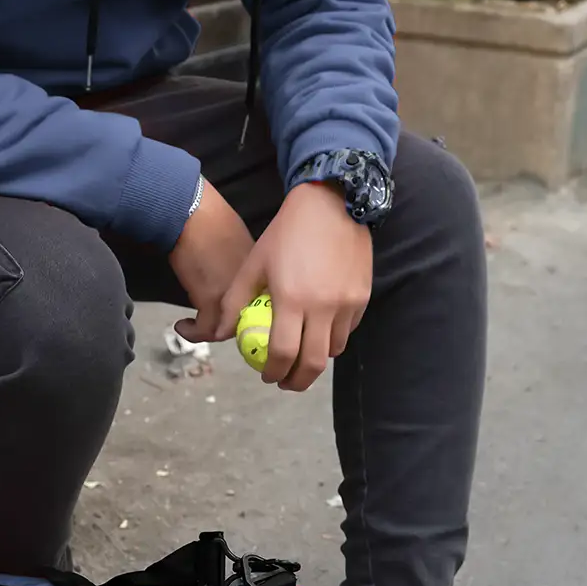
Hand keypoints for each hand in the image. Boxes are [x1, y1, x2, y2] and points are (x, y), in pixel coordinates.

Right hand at [169, 179, 254, 343]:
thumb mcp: (238, 242)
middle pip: (245, 321)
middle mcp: (251, 288)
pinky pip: (206, 331)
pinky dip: (193, 332)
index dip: (244, 316)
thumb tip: (228, 278)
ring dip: (209, 332)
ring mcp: (234, 296)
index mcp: (260, 273)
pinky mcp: (212, 301)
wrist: (193, 214)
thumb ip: (240, 265)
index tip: (228, 318)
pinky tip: (182, 325)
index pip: (258, 305)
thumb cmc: (209, 220)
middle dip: (228, 329)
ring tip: (193, 328)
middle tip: (210, 328)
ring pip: (227, 330)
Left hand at [218, 181, 372, 391]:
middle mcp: (324, 307)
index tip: (267, 377)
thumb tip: (224, 333)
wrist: (331, 202)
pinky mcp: (363, 296)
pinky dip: (333, 338)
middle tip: (286, 383)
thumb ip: (236, 301)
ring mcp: (347, 303)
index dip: (274, 372)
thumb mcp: (254, 264)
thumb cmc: (285, 233)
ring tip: (302, 356)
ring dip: (317, 359)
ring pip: (334, 350)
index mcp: (292, 300)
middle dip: (298, 381)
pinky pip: (348, 330)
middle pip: (313, 363)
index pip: (284, 354)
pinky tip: (320, 331)